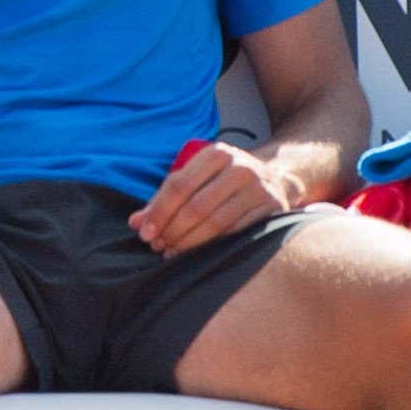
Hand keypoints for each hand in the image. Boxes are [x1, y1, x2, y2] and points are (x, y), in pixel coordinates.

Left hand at [131, 139, 298, 255]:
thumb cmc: (224, 182)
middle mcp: (240, 166)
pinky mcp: (272, 209)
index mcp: (216, 154)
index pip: (179, 185)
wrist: (275, 179)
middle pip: (196, 206)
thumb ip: (165, 198)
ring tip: (172, 253)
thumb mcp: (197, 180)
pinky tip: (198, 256)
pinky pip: (237, 234)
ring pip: (216, 223)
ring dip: (189, 243)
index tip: (145, 233)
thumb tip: (135, 223)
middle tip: (158, 247)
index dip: (159, 212)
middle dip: (172, 230)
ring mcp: (258, 188)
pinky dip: (214, 247)